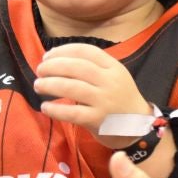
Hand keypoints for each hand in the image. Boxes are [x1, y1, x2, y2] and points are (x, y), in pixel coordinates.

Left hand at [33, 43, 148, 134]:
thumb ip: (92, 67)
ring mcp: (104, 101)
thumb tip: (56, 59)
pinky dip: (56, 109)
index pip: (86, 51)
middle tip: (39, 70)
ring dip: (50, 85)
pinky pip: (73, 113)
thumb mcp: (113, 76)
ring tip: (38, 85)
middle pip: (77, 67)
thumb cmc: (120, 98)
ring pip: (72, 88)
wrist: (139, 126)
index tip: (47, 56)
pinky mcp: (98, 120)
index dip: (63, 51)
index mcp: (113, 67)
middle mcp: (109, 82)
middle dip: (53, 66)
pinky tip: (45, 107)